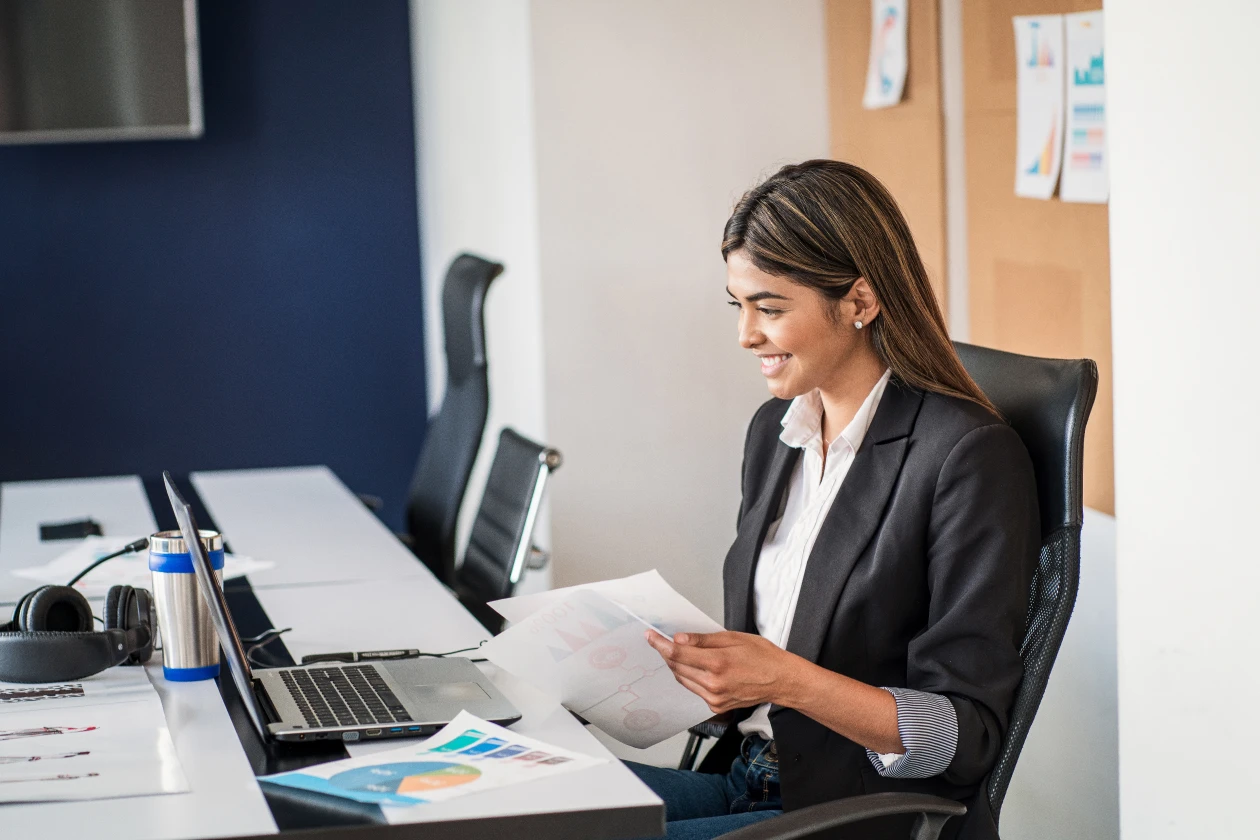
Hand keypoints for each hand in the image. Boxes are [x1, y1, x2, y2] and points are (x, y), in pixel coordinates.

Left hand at [645, 630, 796, 713]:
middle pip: (677, 667)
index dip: (660, 644)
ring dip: (675, 665)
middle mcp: (713, 684)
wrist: (781, 680)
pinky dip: (688, 676)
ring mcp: (713, 698)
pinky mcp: (715, 706)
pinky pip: (693, 689)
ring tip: (676, 651)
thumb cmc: (762, 656)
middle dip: (666, 653)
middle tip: (660, 641)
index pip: (678, 653)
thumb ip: (703, 640)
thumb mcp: (733, 638)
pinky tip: (692, 666)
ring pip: (682, 679)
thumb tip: (679, 639)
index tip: (650, 636)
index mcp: (717, 663)